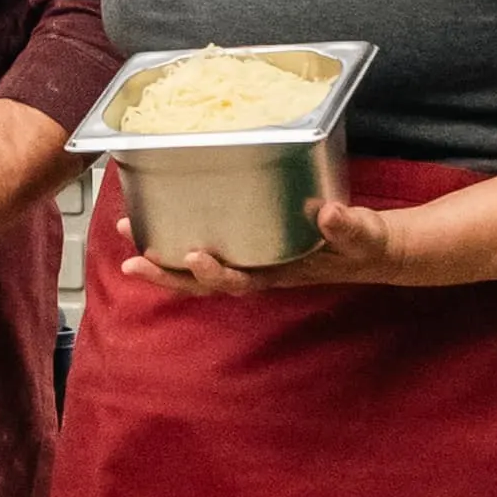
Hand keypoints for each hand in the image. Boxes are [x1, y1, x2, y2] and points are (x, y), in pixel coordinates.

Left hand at [137, 193, 404, 301]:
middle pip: (204, 282)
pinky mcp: (248, 244)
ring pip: (197, 266)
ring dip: (161, 255)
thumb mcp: (362, 236)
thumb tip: (328, 213)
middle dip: (166, 273)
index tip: (193, 256)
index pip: (241, 280)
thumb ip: (348, 227)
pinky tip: (155, 218)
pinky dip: (178, 237)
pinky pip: (207, 245)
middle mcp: (258, 270)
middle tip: (131, 260)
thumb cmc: (362, 244)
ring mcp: (250, 259)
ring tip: (126, 235)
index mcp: (281, 273)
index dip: (215, 273)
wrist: (369, 249)